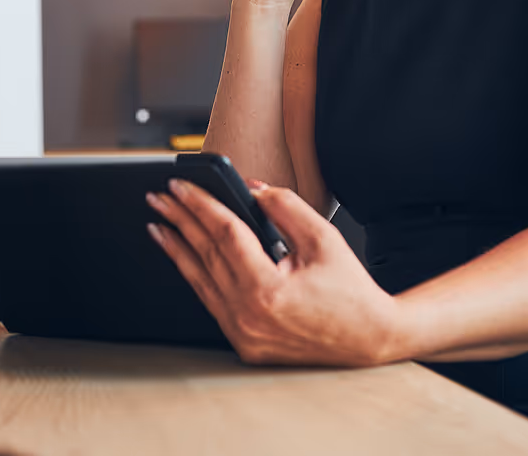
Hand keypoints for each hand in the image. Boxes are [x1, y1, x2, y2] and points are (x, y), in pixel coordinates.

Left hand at [146, 180, 399, 366]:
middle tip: (159, 197)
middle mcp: (248, 315)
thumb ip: (284, 206)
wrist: (369, 337)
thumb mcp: (323, 236)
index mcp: (267, 288)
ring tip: (160, 225)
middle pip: (205, 255)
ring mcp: (243, 334)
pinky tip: (185, 258)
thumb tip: (250, 187)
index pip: (224, 234)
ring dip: (178, 249)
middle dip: (180, 221)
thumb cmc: (350, 288)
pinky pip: (212, 302)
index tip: (179, 184)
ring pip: (200, 281)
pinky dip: (196, 276)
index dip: (200, 204)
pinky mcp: (245, 343)